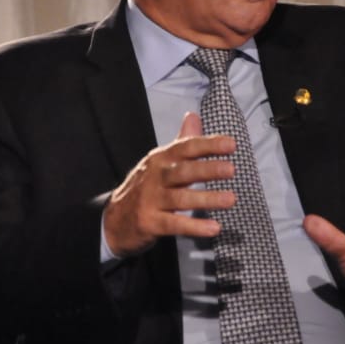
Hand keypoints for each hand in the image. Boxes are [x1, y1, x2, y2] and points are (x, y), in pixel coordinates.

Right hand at [103, 112, 232, 256]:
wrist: (113, 220)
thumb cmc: (145, 188)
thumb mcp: (159, 162)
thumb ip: (181, 142)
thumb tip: (194, 116)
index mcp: (160, 158)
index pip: (185, 147)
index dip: (208, 144)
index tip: (231, 144)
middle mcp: (154, 176)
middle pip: (183, 171)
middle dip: (207, 169)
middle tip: (231, 170)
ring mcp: (150, 200)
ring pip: (180, 198)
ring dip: (206, 199)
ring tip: (231, 199)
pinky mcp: (149, 222)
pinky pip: (174, 224)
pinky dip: (194, 226)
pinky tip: (214, 228)